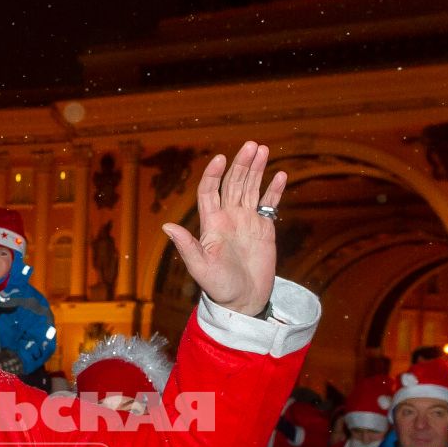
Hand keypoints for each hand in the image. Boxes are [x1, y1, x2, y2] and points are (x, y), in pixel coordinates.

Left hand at [162, 141, 285, 316]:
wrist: (243, 300)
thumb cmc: (219, 286)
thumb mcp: (200, 267)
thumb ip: (187, 246)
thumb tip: (167, 227)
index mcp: (211, 224)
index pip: (209, 191)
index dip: (213, 174)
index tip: (221, 158)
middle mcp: (228, 217)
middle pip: (232, 184)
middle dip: (241, 164)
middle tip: (251, 145)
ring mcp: (246, 221)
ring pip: (250, 188)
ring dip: (256, 169)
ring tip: (262, 150)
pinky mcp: (263, 228)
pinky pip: (268, 204)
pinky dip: (274, 190)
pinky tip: (280, 175)